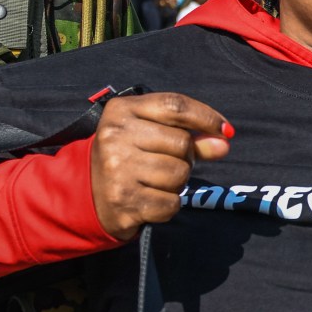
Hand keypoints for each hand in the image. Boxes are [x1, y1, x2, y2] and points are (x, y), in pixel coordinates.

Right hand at [90, 92, 231, 240]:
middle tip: (167, 162)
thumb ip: (188, 134)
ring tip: (156, 181)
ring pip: (180, 175)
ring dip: (177, 183)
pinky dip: (169, 205)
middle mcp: (115, 137)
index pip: (175, 106)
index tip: (225, 130)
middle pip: (182, 143)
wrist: (85, 194)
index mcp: (121, 111)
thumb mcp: (150, 135)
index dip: (206, 117)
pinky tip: (151, 199)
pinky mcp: (124, 201)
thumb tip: (225, 140)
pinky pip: (172, 203)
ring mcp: (118, 170)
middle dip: (187, 157)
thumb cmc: (126, 157)